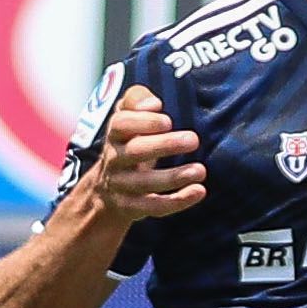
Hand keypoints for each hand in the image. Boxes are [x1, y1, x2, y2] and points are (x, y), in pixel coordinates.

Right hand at [83, 84, 204, 222]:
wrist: (106, 189)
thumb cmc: (128, 143)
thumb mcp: (127, 116)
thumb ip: (137, 100)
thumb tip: (153, 103)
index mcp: (115, 134)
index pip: (121, 124)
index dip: (143, 122)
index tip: (167, 121)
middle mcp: (114, 159)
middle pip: (135, 151)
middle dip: (164, 145)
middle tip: (193, 140)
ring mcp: (121, 185)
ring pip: (145, 182)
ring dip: (174, 176)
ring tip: (200, 170)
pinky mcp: (131, 207)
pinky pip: (153, 206)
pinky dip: (177, 201)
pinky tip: (198, 191)